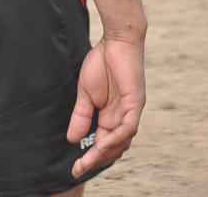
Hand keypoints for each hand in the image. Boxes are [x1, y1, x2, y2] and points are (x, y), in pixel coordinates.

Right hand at [67, 37, 145, 178]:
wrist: (115, 39)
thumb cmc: (102, 61)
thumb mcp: (86, 93)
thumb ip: (81, 115)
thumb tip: (71, 139)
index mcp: (111, 116)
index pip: (102, 143)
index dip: (90, 156)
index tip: (75, 167)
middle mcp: (123, 117)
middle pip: (113, 148)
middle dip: (96, 160)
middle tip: (79, 168)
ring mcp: (131, 111)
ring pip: (122, 142)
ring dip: (105, 153)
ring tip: (89, 160)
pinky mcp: (136, 102)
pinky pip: (128, 127)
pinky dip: (116, 138)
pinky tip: (103, 144)